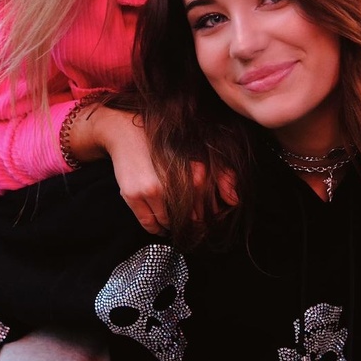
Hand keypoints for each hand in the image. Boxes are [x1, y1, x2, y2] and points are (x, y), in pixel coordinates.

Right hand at [71, 104, 237, 234]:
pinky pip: (148, 223)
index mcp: (190, 173)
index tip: (203, 221)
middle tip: (190, 226)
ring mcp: (151, 190)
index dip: (205, 219)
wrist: (124, 132)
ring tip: (173, 224)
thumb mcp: (193, 154)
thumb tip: (236, 200)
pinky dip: (155, 228)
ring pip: (166, 224)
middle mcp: (171, 184)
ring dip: (170, 227)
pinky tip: (160, 225)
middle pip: (186, 219)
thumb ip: (223, 175)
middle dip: (189, 225)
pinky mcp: (133, 195)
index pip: (204, 209)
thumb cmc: (160, 142)